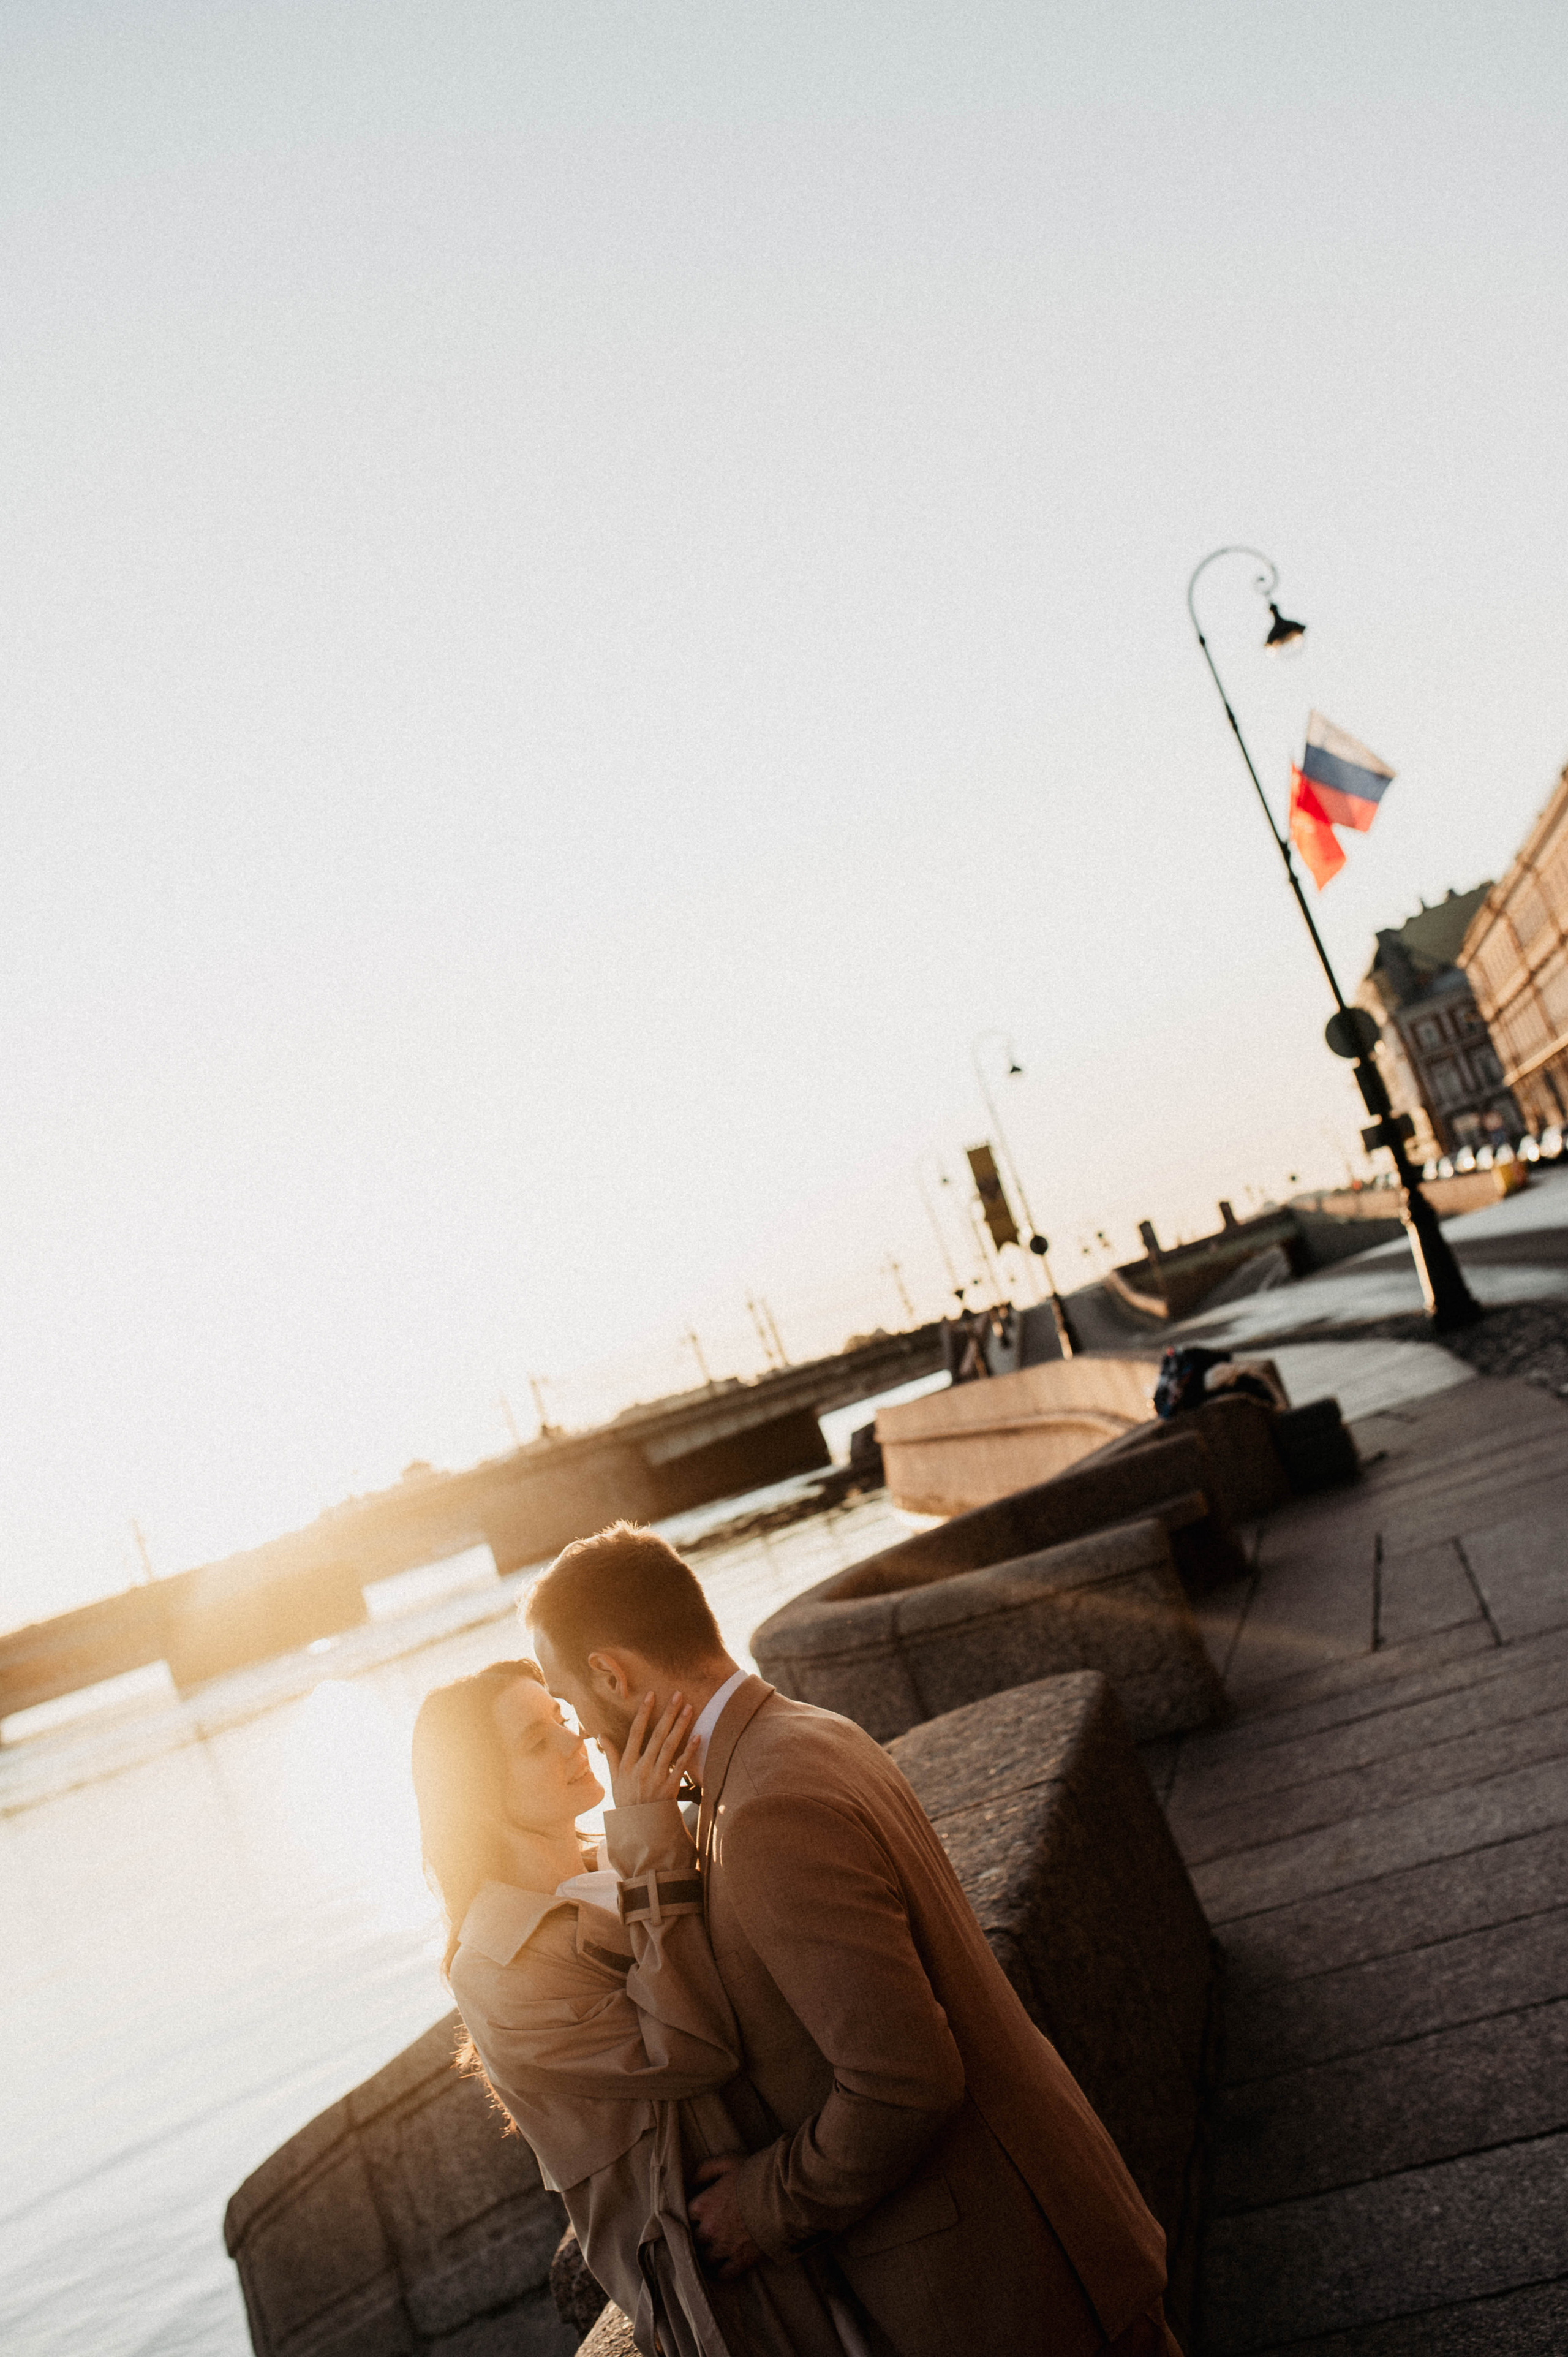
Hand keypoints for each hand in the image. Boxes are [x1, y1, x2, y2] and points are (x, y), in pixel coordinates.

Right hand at [600, 1690, 698, 1809]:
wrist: (639, 1828)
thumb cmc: (626, 1800)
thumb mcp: (614, 1778)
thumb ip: (610, 1755)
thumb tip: (601, 1735)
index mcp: (627, 1764)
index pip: (635, 1733)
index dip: (643, 1713)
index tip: (651, 1695)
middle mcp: (641, 1768)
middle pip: (656, 1736)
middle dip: (668, 1713)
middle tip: (678, 1695)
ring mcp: (656, 1777)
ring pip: (669, 1747)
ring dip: (680, 1726)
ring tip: (689, 1708)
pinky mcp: (669, 1787)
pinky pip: (681, 1766)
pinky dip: (689, 1751)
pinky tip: (697, 1737)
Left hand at [687, 2153, 761, 2279]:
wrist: (780, 2197)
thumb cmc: (753, 2176)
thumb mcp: (727, 2162)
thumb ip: (705, 2169)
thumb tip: (691, 2181)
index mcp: (703, 2205)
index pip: (688, 2214)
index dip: (696, 2214)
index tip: (702, 2214)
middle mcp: (709, 2229)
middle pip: (695, 2239)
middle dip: (700, 2236)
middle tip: (708, 2233)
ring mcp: (724, 2247)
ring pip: (706, 2259)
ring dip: (709, 2256)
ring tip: (714, 2253)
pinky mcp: (740, 2260)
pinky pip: (724, 2273)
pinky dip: (722, 2272)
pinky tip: (723, 2268)